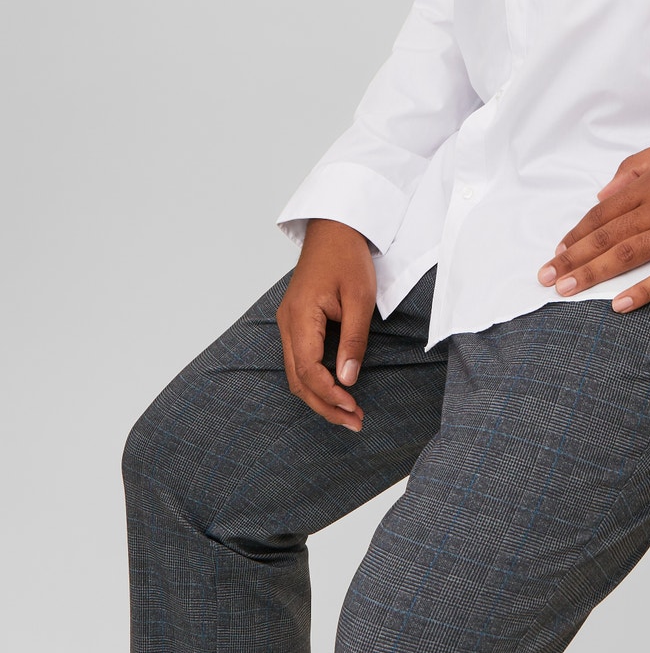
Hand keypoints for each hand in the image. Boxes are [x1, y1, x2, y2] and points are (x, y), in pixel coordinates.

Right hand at [275, 218, 376, 431]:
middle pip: (299, 380)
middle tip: (354, 422)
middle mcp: (288, 324)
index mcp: (300, 317)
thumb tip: (348, 379)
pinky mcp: (296, 323)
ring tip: (348, 414)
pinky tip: (336, 391)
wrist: (335, 230)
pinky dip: (316, 381)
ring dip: (320, 397)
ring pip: (297, 374)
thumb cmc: (348, 258)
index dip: (330, 394)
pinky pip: (300, 361)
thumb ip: (353, 340)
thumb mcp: (359, 298)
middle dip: (325, 405)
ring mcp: (289, 324)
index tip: (353, 408)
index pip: (309, 370)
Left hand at [538, 133, 649, 311]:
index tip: (557, 251)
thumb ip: (636, 166)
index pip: (603, 213)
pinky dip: (643, 290)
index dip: (576, 233)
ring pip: (628, 254)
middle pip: (607, 237)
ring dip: (593, 273)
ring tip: (567, 291)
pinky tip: (619, 304)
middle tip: (546, 278)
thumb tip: (603, 193)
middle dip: (572, 258)